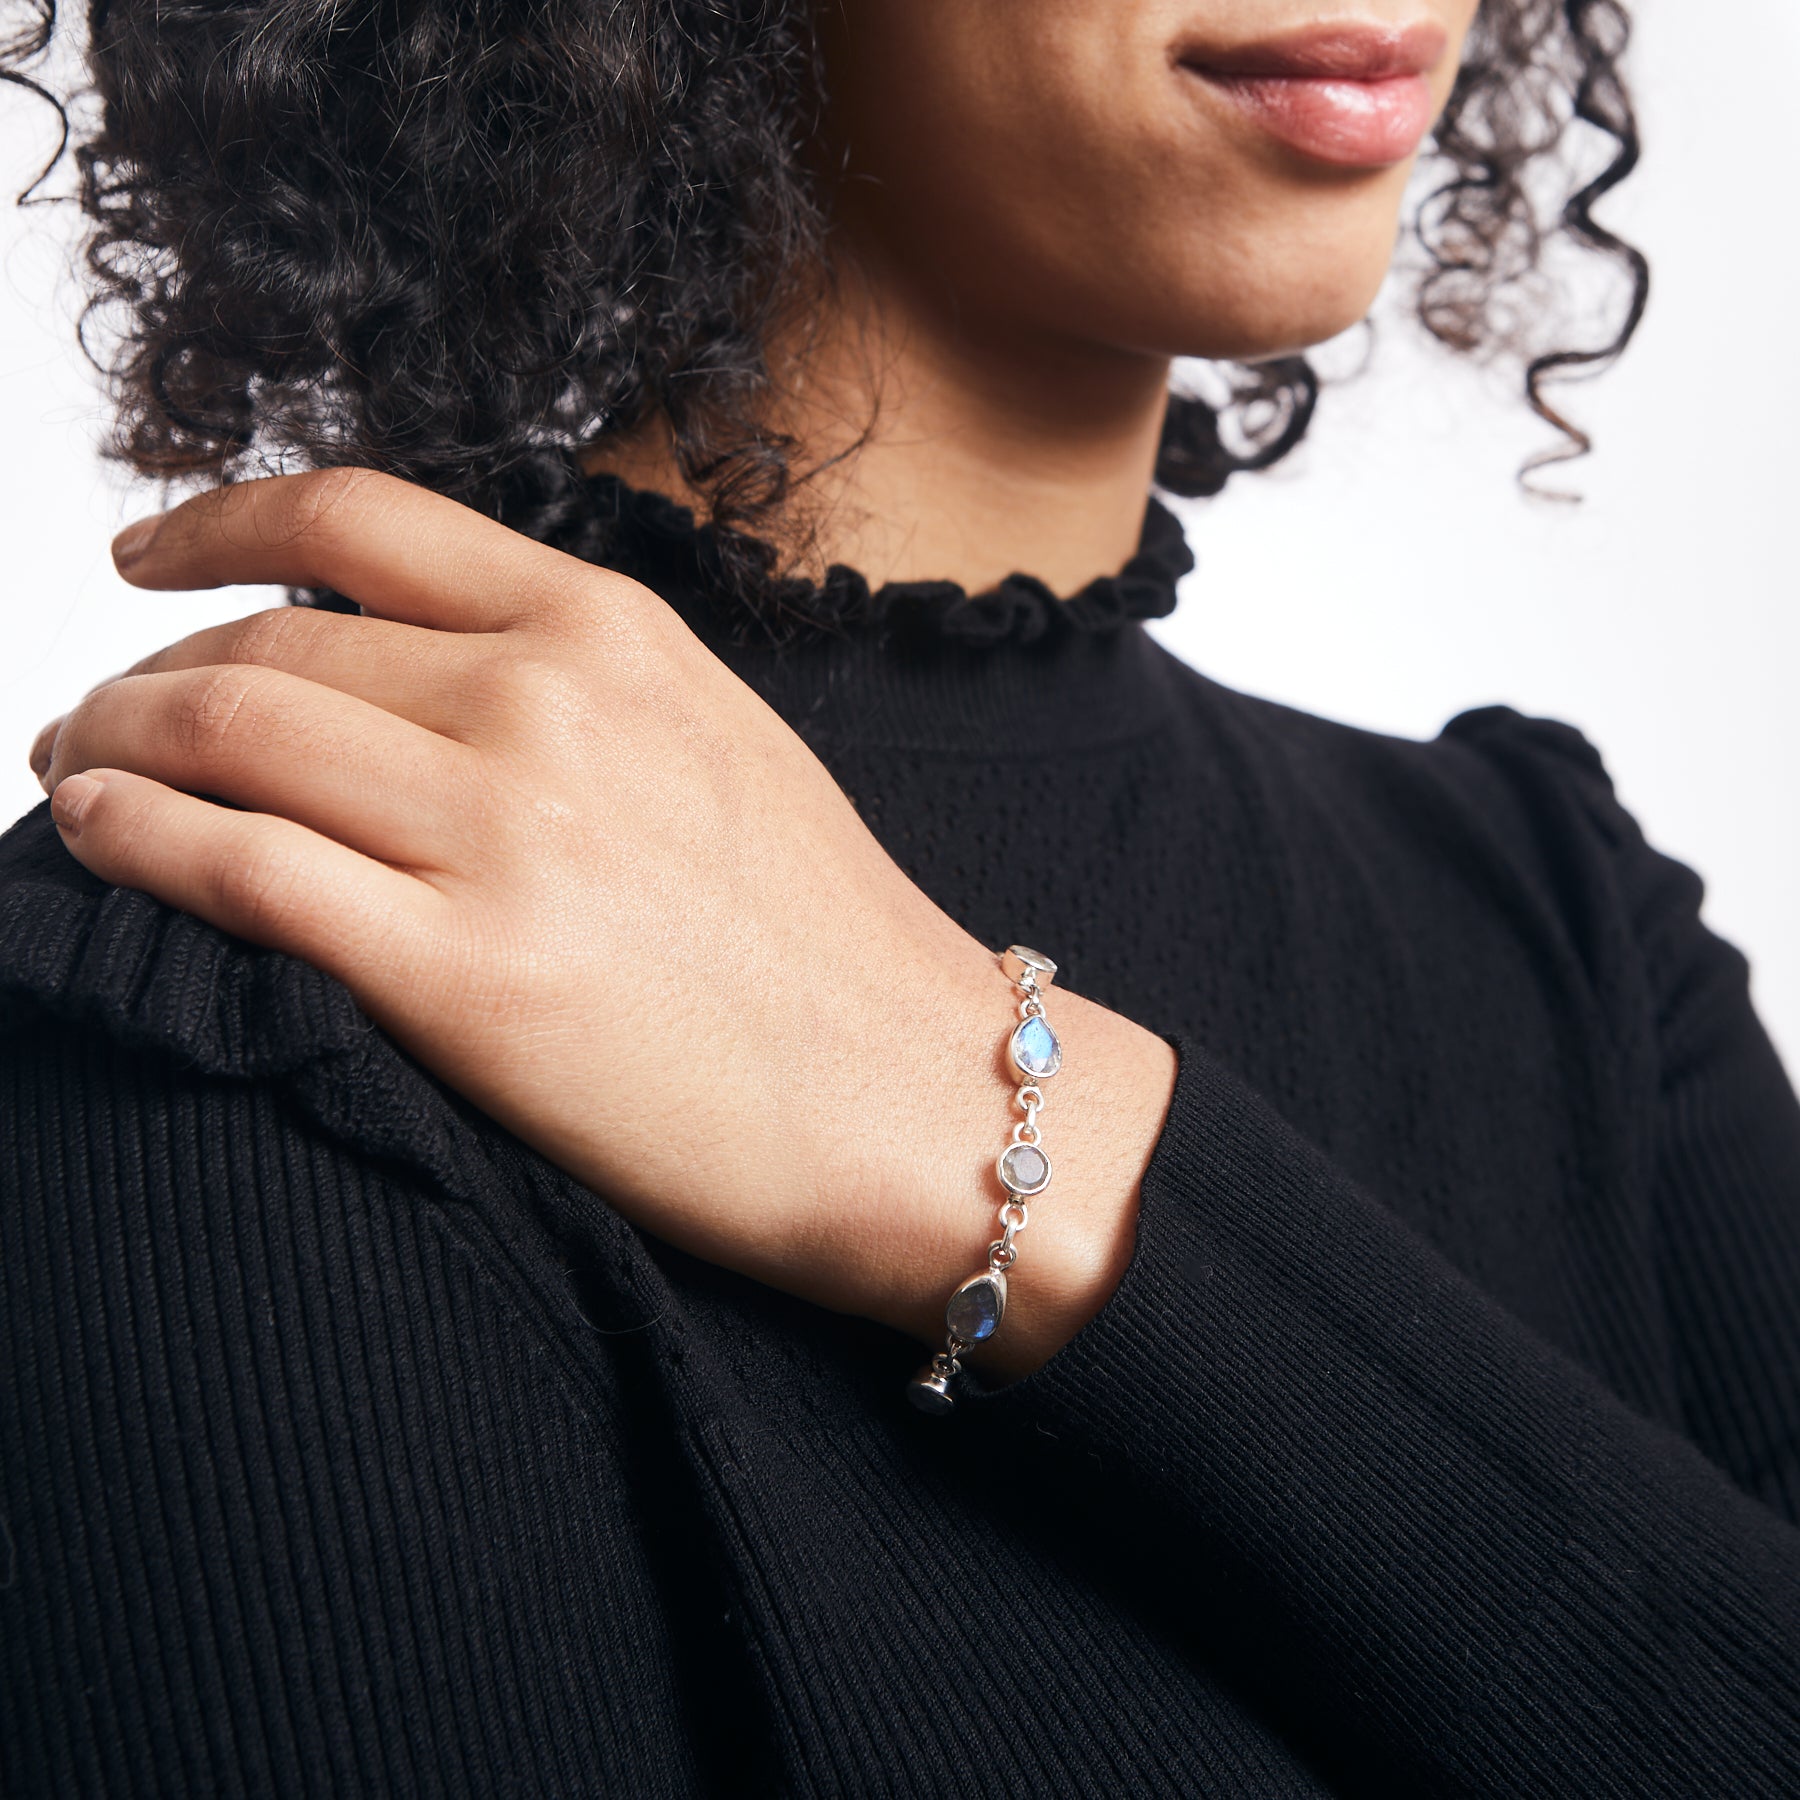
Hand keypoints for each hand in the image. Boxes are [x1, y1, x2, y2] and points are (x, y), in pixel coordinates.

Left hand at [32, 471, 1174, 1373]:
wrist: (921, 1098)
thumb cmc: (830, 942)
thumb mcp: (716, 744)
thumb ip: (572, 687)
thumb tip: (409, 680)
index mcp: (613, 634)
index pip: (356, 521)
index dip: (214, 521)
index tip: (147, 553)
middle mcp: (547, 704)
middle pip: (263, 642)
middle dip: (144, 676)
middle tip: (99, 724)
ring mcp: (505, 835)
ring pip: (224, 736)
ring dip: (113, 749)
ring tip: (83, 781)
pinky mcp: (466, 976)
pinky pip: (234, 867)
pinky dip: (133, 838)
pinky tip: (98, 841)